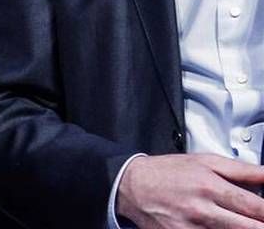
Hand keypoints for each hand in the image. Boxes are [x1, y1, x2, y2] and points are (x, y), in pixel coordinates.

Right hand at [117, 153, 263, 227]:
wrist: (131, 186)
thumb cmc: (168, 172)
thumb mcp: (204, 161)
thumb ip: (241, 170)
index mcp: (210, 186)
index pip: (256, 207)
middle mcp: (202, 210)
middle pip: (250, 228)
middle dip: (260, 224)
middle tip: (258, 219)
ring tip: (235, 220)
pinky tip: (217, 226)